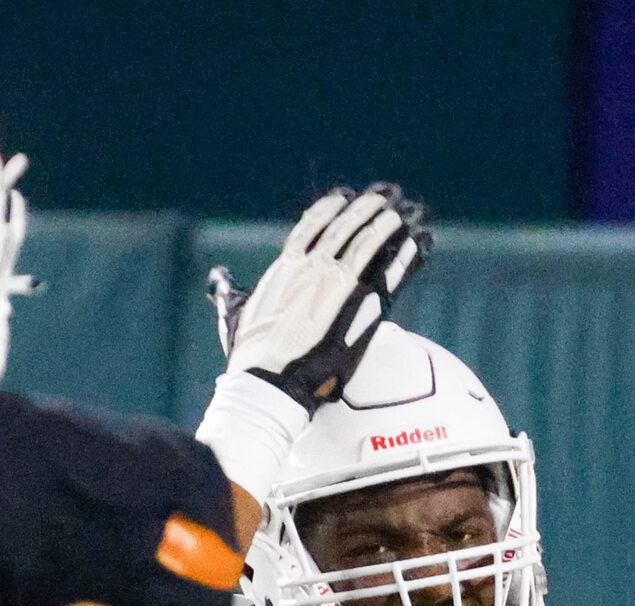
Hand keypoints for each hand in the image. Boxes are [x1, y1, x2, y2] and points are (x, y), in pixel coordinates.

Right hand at [215, 185, 432, 409]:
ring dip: (386, 227)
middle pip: (344, 228)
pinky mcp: (359, 306)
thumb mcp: (235, 314)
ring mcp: (338, 284)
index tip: (342, 197)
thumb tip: (219, 278)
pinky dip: (403, 258)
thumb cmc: (250, 355)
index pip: (310, 227)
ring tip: (400, 215)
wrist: (270, 380)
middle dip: (363, 210)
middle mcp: (313, 268)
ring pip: (368, 244)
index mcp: (286, 268)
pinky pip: (388, 274)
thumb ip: (230, 292)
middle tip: (380, 198)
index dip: (328, 209)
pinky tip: (415, 245)